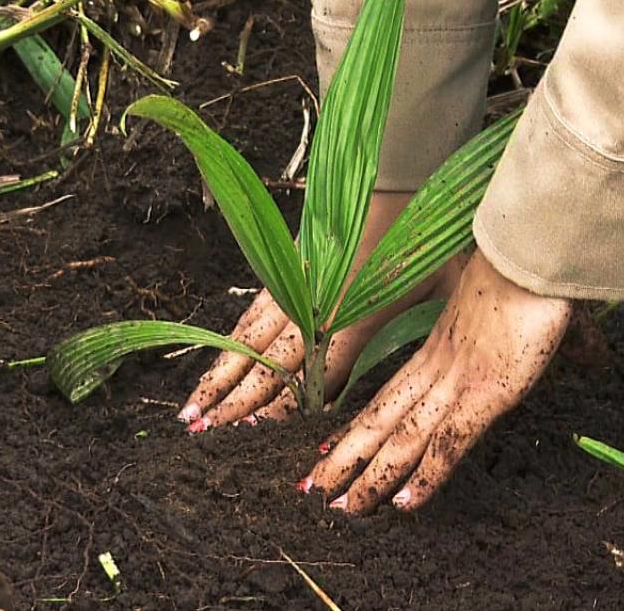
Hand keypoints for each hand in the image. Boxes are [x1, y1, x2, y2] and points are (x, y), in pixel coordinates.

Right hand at [178, 192, 465, 429]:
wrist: (393, 187)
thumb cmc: (419, 248)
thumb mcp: (430, 299)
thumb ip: (410, 336)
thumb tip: (407, 375)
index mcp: (355, 324)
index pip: (314, 379)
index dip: (286, 409)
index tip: (260, 436)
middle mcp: (316, 312)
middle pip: (267, 366)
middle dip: (235, 402)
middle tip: (202, 432)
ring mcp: (295, 292)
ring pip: (249, 344)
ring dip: (220, 378)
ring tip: (193, 411)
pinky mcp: (285, 273)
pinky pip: (252, 317)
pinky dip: (231, 344)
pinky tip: (217, 362)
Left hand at [298, 249, 570, 512]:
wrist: (533, 248)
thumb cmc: (524, 267)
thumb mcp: (503, 299)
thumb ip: (502, 321)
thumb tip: (520, 328)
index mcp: (440, 345)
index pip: (390, 394)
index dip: (359, 425)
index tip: (329, 447)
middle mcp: (439, 366)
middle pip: (381, 419)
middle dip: (346, 457)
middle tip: (312, 489)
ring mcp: (460, 381)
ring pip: (402, 437)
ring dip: (370, 475)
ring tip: (339, 507)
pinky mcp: (487, 393)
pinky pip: (448, 443)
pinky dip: (425, 475)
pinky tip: (403, 503)